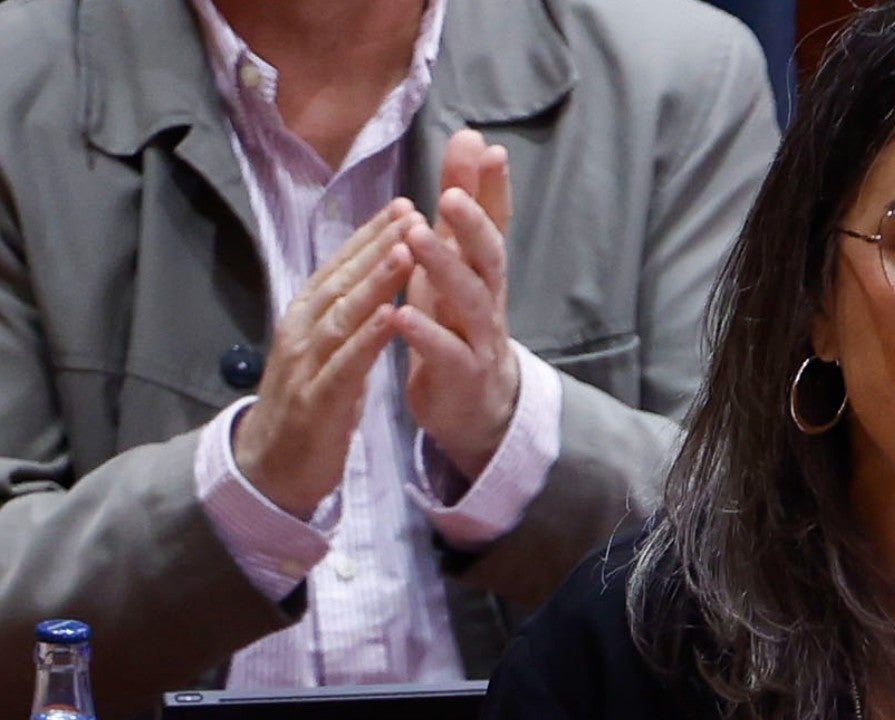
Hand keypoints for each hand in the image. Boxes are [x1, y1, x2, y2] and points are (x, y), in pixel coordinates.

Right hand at [233, 199, 420, 518]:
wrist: (269, 470)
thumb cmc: (307, 409)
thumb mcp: (328, 355)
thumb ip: (345, 320)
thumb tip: (370, 283)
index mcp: (306, 318)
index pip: (341, 268)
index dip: (371, 236)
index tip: (405, 206)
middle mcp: (301, 332)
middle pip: (342, 280)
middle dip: (378, 244)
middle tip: (413, 211)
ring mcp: (305, 364)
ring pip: (343, 313)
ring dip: (375, 280)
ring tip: (407, 250)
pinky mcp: (316, 399)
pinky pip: (345, 363)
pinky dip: (368, 338)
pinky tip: (391, 315)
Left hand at [397, 129, 517, 480]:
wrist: (476, 405)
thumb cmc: (461, 323)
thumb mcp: (461, 262)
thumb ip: (465, 206)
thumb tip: (474, 140)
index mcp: (483, 270)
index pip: (494, 221)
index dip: (492, 186)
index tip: (484, 147)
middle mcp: (489, 298)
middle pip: (489, 257)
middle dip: (474, 225)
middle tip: (451, 194)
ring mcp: (480, 337)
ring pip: (471, 300)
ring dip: (445, 268)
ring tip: (418, 238)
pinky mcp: (464, 374)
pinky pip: (448, 353)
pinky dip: (426, 334)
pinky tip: (401, 314)